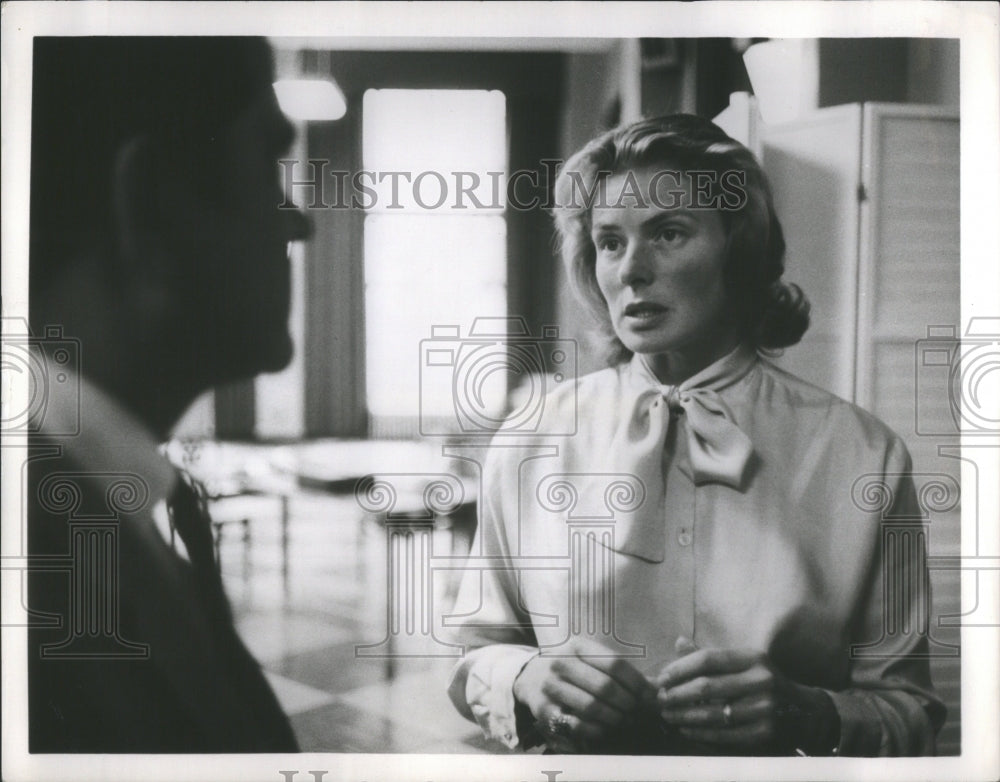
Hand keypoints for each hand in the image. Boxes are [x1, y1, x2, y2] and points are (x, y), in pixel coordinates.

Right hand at [513, 637, 656, 751]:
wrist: (533, 677)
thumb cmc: (575, 669)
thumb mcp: (594, 660)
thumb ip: (624, 673)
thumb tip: (658, 690)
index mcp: (578, 645)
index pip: (615, 664)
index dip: (637, 683)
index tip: (651, 697)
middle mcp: (561, 662)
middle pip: (605, 686)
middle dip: (628, 704)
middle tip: (638, 713)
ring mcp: (550, 686)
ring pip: (592, 707)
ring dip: (615, 718)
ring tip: (625, 721)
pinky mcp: (544, 709)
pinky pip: (577, 725)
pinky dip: (597, 730)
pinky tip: (606, 729)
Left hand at [654, 637, 838, 752]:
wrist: (802, 711)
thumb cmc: (761, 682)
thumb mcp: (741, 662)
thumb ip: (709, 655)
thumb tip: (679, 642)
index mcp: (753, 657)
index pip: (708, 659)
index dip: (680, 668)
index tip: (662, 678)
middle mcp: (762, 680)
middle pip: (707, 686)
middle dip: (677, 694)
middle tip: (660, 699)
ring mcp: (765, 708)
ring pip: (713, 713)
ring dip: (684, 715)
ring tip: (668, 715)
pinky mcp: (765, 732)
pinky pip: (724, 734)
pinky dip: (700, 732)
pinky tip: (685, 729)